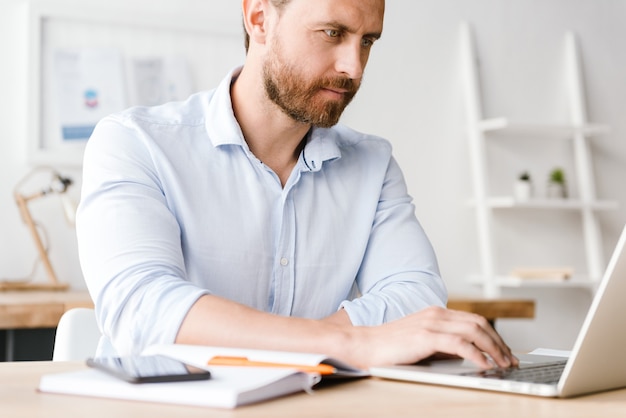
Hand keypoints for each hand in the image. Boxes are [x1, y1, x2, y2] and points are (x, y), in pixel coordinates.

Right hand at [351, 306, 517, 368]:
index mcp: (436, 313)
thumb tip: (466, 356)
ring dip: (493, 349)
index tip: (504, 351)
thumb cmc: (389, 346)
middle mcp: (436, 314)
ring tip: (502, 364)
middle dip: (499, 342)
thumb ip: (442, 344)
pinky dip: (476, 355)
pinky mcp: (426, 336)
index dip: (493, 336)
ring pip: (474, 331)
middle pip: (479, 324)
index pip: (474, 320)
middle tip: (510, 360)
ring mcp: (432, 323)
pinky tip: (484, 365)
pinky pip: (460, 344)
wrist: (364, 344)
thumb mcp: (421, 341)